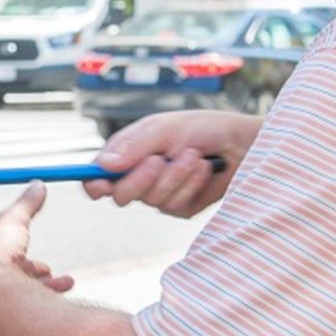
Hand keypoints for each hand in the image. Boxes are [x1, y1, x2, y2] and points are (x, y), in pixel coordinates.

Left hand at [0, 182, 73, 335]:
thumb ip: (26, 204)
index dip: (6, 241)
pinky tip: (62, 291)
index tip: (23, 238)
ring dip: (38, 284)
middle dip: (26, 267)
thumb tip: (38, 185)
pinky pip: (20, 310)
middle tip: (42, 266)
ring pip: (13, 292)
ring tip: (56, 280)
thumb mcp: (13, 220)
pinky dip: (44, 301)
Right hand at [84, 111, 257, 218]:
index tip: (102, 184)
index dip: (94, 184)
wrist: (242, 143)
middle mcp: (139, 177)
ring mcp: (159, 194)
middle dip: (141, 178)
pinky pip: (175, 205)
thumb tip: (104, 165)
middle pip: (120, 195)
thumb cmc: (201, 128)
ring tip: (194, 156)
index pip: (97, 177)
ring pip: (152, 200)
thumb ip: (133, 146)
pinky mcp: (181, 207)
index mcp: (127, 155)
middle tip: (160, 160)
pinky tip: (204, 170)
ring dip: (175, 176)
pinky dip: (190, 185)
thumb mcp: (164, 128)